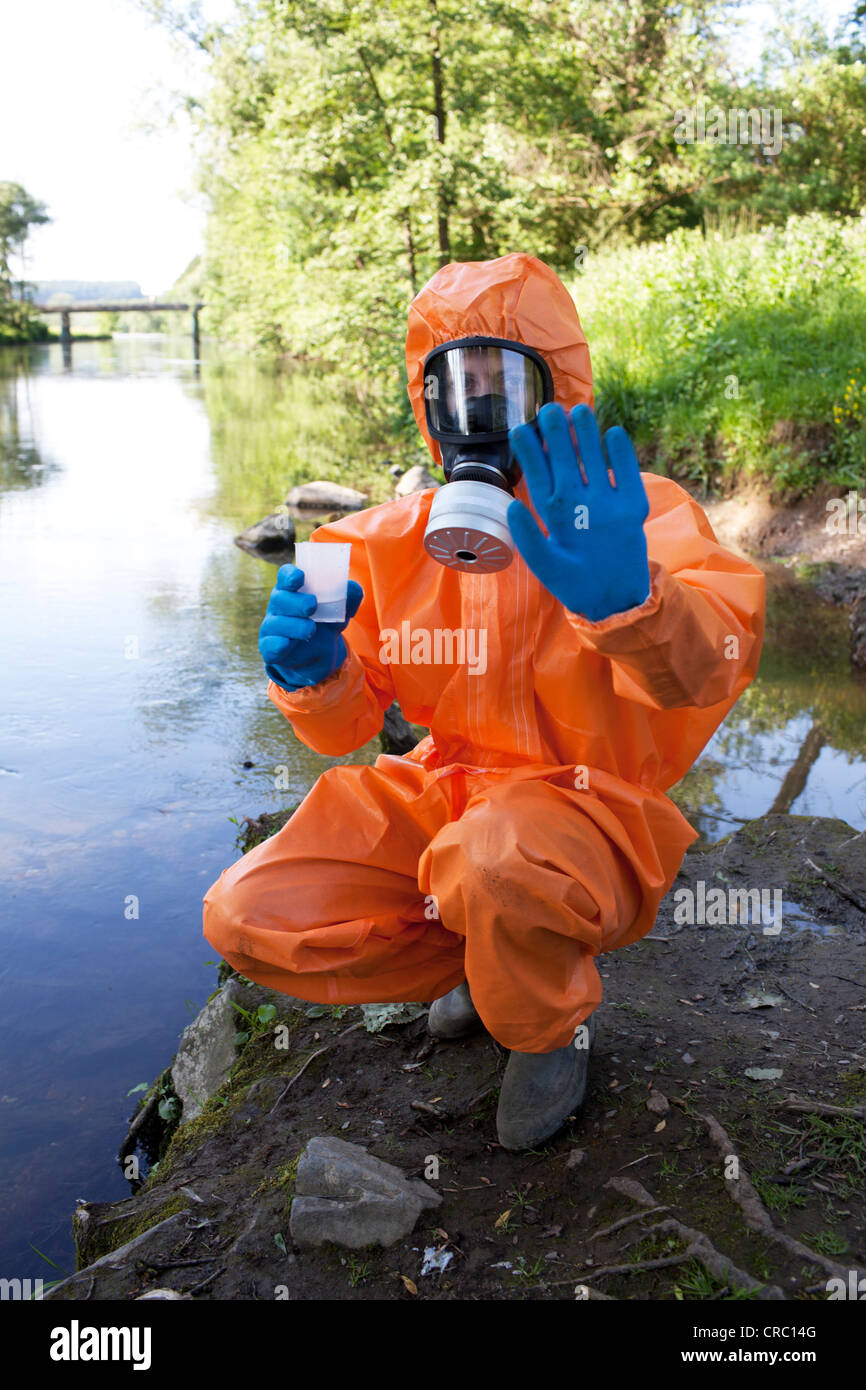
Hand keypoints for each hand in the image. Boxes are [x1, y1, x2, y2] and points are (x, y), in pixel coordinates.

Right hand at [258, 565, 363, 691]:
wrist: (321, 653)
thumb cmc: (326, 621)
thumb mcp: (341, 608)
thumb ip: (349, 595)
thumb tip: (352, 589)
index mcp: (292, 590)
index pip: (285, 577)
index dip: (289, 575)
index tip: (300, 577)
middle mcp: (279, 606)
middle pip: (279, 598)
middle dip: (296, 602)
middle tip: (312, 605)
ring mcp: (273, 628)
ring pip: (276, 623)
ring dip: (294, 626)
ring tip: (311, 629)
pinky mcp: (272, 648)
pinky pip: (270, 646)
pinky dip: (277, 645)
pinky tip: (286, 643)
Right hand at [507, 402, 650, 622]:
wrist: (619, 601)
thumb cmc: (576, 581)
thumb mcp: (543, 567)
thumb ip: (526, 537)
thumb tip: (511, 506)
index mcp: (556, 521)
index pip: (537, 475)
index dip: (528, 449)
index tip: (520, 428)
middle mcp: (582, 507)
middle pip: (565, 459)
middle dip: (556, 430)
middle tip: (549, 408)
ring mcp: (610, 505)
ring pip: (594, 459)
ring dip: (585, 431)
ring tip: (578, 409)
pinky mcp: (635, 508)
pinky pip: (628, 472)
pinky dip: (621, 451)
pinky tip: (613, 432)